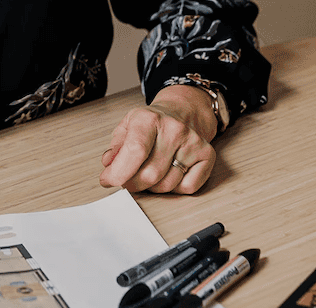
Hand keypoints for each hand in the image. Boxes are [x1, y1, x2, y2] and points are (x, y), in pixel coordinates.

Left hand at [99, 84, 218, 193]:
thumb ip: (115, 148)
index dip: (118, 173)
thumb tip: (110, 165)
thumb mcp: (127, 127)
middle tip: (127, 179)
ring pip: (166, 186)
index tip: (108, 180)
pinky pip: (187, 187)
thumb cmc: (152, 124)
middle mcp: (174, 129)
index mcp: (149, 119)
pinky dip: (175, 188)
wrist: (183, 111)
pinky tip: (170, 174)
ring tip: (150, 173)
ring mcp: (193, 142)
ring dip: (153, 187)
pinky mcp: (207, 155)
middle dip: (132, 184)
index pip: (134, 152)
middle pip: (149, 175)